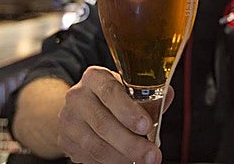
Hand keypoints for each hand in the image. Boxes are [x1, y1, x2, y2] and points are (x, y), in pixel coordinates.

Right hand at [57, 66, 172, 163]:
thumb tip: (168, 94)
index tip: (146, 125)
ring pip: (96, 145)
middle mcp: (77, 96)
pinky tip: (126, 161)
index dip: (128, 110)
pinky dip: (112, 162)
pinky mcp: (65, 141)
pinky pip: (90, 158)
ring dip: (123, 157)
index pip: (110, 92)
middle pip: (103, 123)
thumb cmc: (111, 97)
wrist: (79, 108)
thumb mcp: (127, 88)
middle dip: (131, 143)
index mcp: (94, 77)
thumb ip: (148, 95)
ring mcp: (68, 120)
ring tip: (144, 161)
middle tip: (152, 155)